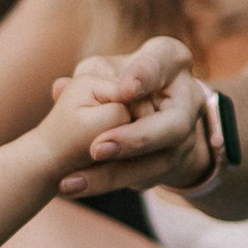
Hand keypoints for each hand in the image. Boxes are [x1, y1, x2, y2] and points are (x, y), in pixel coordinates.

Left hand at [45, 38, 225, 196]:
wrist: (147, 114)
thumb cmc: (119, 79)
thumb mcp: (103, 70)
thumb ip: (86, 78)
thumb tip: (59, 88)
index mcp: (170, 60)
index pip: (162, 63)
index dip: (145, 77)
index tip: (125, 90)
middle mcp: (187, 97)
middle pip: (174, 124)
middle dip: (136, 139)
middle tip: (97, 149)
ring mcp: (187, 134)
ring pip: (159, 160)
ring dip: (115, 173)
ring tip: (74, 181)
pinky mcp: (174, 162)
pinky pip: (147, 178)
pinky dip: (112, 182)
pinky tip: (81, 187)